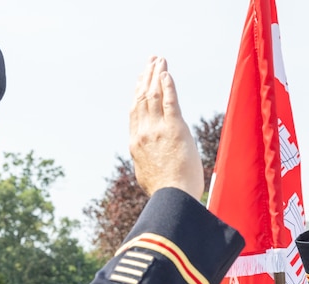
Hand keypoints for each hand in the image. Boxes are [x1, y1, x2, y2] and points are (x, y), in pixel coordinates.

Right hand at [129, 57, 203, 199]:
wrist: (171, 198)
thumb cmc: (165, 194)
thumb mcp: (148, 176)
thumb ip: (147, 163)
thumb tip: (150, 162)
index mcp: (136, 144)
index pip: (135, 112)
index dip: (137, 94)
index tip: (139, 82)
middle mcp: (143, 133)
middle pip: (142, 99)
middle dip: (146, 78)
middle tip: (151, 62)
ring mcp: (157, 130)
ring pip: (154, 96)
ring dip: (157, 75)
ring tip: (159, 60)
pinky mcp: (174, 129)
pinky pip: (169, 101)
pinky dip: (167, 85)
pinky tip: (167, 74)